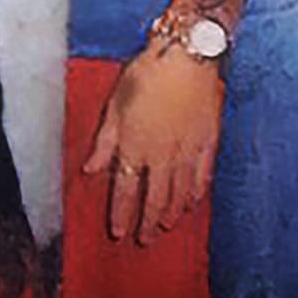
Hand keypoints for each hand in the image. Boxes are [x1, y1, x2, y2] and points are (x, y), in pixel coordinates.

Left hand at [82, 43, 222, 245]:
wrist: (187, 57)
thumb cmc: (146, 74)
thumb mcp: (115, 106)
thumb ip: (104, 143)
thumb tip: (89, 170)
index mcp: (135, 148)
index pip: (125, 190)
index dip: (121, 214)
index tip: (118, 233)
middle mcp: (162, 157)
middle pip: (154, 199)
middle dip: (148, 223)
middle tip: (144, 240)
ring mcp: (188, 152)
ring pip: (179, 193)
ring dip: (171, 213)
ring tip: (166, 227)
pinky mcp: (208, 143)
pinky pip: (202, 176)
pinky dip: (196, 193)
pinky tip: (193, 202)